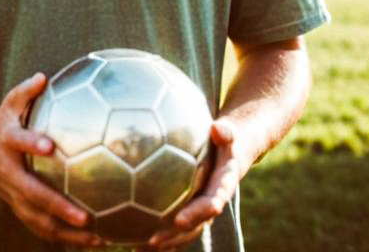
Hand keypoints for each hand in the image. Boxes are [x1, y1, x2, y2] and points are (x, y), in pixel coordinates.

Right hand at [0, 73, 106, 246]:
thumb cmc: (2, 123)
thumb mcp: (9, 103)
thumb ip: (26, 91)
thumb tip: (43, 77)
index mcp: (7, 143)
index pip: (19, 142)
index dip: (32, 143)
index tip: (50, 146)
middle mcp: (9, 174)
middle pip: (32, 195)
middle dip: (58, 207)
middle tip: (85, 217)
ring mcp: (12, 195)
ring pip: (38, 220)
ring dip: (66, 233)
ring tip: (97, 239)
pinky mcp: (18, 208)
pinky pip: (41, 228)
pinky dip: (64, 238)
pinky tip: (91, 242)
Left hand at [144, 119, 243, 249]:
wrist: (231, 152)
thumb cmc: (225, 140)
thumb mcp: (228, 134)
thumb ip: (225, 132)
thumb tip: (218, 128)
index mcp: (222, 187)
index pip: (212, 203)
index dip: (197, 213)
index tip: (179, 221)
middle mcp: (212, 202)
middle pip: (195, 225)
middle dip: (176, 236)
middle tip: (154, 240)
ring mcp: (201, 209)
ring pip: (185, 231)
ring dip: (166, 241)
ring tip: (141, 248)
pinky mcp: (190, 209)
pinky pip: (175, 226)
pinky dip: (161, 237)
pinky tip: (137, 245)